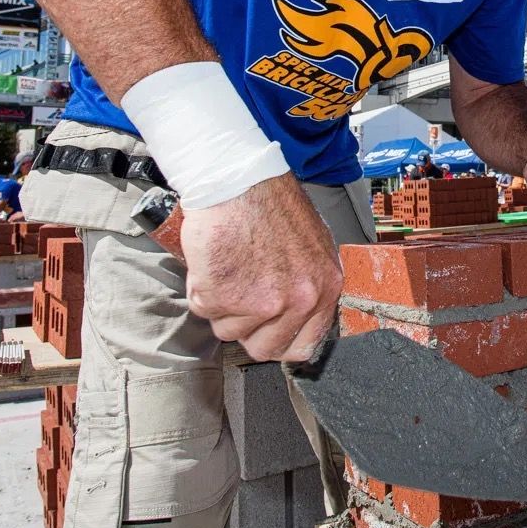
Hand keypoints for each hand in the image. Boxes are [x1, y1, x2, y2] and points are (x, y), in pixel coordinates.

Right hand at [180, 174, 342, 362]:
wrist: (236, 179)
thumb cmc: (269, 202)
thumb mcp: (311, 244)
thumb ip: (307, 285)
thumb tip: (295, 316)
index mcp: (325, 287)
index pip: (304, 345)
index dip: (280, 341)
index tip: (267, 332)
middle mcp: (299, 299)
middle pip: (264, 348)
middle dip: (246, 328)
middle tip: (239, 297)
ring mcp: (262, 301)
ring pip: (229, 331)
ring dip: (222, 305)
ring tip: (229, 266)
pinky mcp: (225, 296)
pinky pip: (203, 309)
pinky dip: (201, 287)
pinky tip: (214, 259)